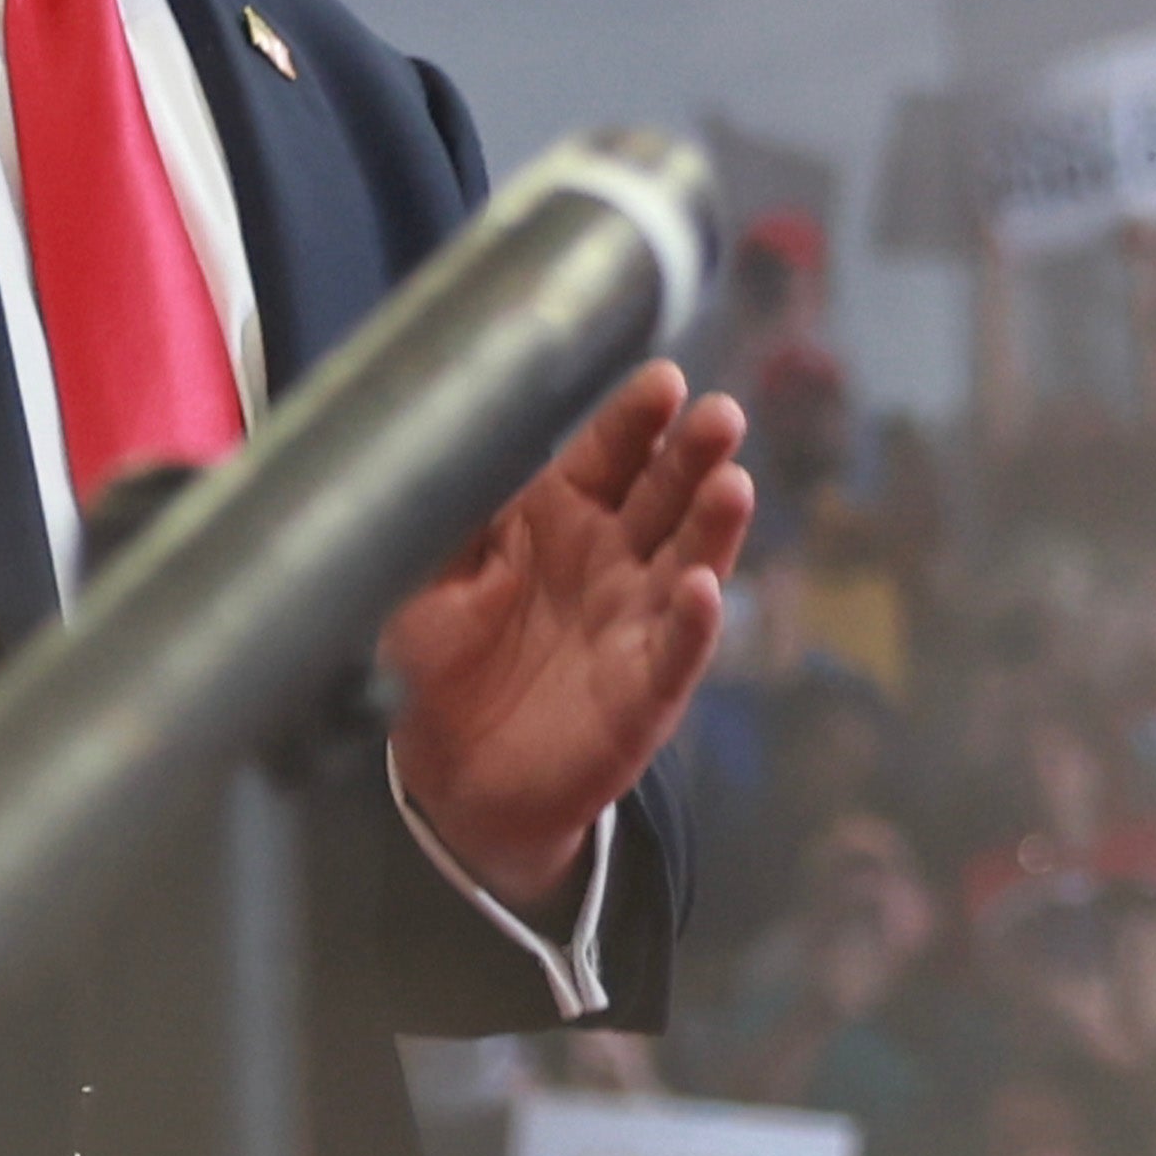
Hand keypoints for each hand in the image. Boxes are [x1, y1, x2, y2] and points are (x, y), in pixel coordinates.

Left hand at [379, 364, 751, 913]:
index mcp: (556, 516)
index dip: (635, 418)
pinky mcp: (645, 694)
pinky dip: (694, 623)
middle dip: (692, 454)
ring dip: (713, 526)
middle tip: (719, 417)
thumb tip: (444, 440)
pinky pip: (676, 653)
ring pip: (687, 562)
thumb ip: (444, 516)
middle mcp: (609, 559)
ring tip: (732, 486)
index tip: (663, 381)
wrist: (450, 774)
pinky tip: (702, 590)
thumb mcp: (423, 578)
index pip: (605, 453)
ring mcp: (636, 622)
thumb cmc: (438, 661)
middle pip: (663, 495)